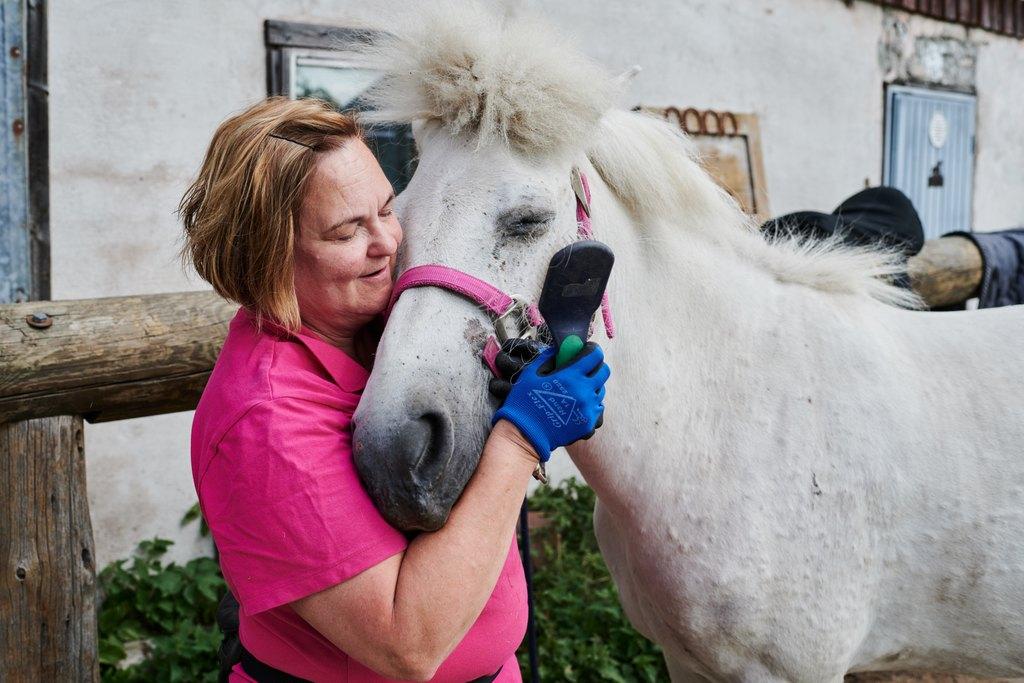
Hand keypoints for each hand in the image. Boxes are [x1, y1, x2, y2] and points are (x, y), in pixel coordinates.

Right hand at [492, 342, 609, 461]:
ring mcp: (589, 410)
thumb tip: (562, 349)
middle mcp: (585, 392)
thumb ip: (549, 357)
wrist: (525, 435)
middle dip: (596, 366)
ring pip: (600, 391)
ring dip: (592, 387)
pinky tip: (575, 407)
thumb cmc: (524, 401)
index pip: (595, 355)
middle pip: (604, 372)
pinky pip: (596, 410)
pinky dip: (589, 406)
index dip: (592, 349)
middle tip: (583, 369)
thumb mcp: (532, 373)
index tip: (586, 349)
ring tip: (575, 391)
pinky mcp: (588, 425)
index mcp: (571, 376)